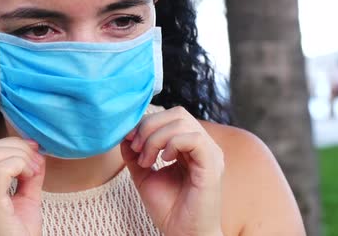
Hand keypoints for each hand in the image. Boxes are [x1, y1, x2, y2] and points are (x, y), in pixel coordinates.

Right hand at [0, 137, 45, 235]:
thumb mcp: (24, 200)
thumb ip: (28, 176)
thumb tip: (36, 153)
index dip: (10, 145)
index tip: (33, 152)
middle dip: (16, 147)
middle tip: (37, 161)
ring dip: (20, 156)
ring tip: (34, 172)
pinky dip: (19, 165)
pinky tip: (31, 177)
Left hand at [121, 106, 223, 235]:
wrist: (182, 235)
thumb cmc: (169, 209)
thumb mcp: (144, 176)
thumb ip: (135, 155)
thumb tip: (124, 135)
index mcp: (190, 146)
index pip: (170, 117)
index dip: (146, 123)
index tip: (128, 141)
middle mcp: (203, 145)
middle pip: (176, 113)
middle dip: (149, 126)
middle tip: (136, 149)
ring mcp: (210, 153)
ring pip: (182, 121)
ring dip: (156, 137)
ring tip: (147, 160)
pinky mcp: (212, 165)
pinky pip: (193, 138)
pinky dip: (172, 144)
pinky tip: (164, 160)